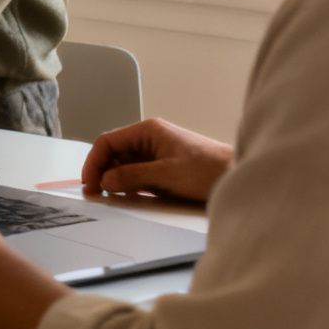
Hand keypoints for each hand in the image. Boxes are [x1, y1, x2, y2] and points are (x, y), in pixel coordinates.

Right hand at [80, 117, 232, 201]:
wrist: (239, 176)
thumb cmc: (209, 169)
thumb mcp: (166, 174)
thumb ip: (132, 176)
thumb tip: (105, 182)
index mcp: (148, 131)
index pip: (108, 142)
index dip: (94, 162)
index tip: (90, 183)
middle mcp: (149, 139)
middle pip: (113, 153)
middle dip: (102, 172)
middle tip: (95, 194)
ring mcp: (156, 154)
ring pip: (124, 165)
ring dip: (115, 180)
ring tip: (110, 197)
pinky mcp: (163, 168)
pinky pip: (137, 175)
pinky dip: (129, 185)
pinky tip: (127, 196)